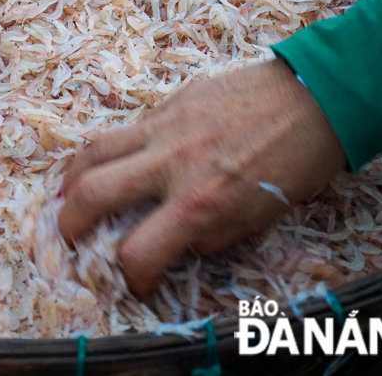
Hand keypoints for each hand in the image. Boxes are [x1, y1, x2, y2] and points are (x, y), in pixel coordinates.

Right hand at [58, 58, 345, 296]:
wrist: (315, 98)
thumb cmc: (297, 164)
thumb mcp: (259, 217)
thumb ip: (212, 233)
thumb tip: (180, 241)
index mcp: (200, 203)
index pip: (138, 253)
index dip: (130, 278)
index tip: (134, 283)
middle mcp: (171, 165)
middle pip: (92, 194)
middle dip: (70, 224)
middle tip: (70, 236)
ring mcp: (164, 128)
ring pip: (93, 152)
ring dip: (70, 179)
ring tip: (66, 195)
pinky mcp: (168, 103)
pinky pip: (124, 129)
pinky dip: (106, 151)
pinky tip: (106, 161)